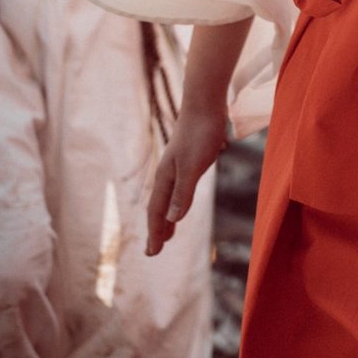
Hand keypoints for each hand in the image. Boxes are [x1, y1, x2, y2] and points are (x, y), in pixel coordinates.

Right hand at [146, 102, 228, 255]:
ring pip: (167, 198)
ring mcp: (176, 166)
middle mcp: (167, 173)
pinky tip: (180, 203)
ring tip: (166, 234)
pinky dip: (175, 202)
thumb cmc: (200, 134)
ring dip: (165, 218)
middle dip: (156, 229)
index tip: (152, 254)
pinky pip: (177, 188)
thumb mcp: (193, 167)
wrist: (206, 103)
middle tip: (153, 251)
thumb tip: (172, 219)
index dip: (155, 233)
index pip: (157, 212)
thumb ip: (182, 193)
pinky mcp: (187, 159)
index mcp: (165, 177)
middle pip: (158, 207)